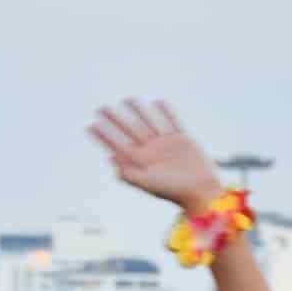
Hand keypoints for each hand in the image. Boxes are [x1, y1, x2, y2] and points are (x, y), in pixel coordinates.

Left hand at [88, 100, 225, 210]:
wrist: (201, 191)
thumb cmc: (174, 191)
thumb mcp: (148, 183)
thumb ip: (128, 174)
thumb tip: (110, 158)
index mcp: (140, 163)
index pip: (117, 145)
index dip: (103, 136)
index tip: (90, 126)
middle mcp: (151, 152)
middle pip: (129, 131)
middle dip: (115, 120)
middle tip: (100, 108)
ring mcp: (166, 145)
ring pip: (148, 123)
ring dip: (138, 111)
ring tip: (127, 99)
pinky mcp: (183, 139)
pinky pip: (172, 121)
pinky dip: (165, 112)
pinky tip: (158, 102)